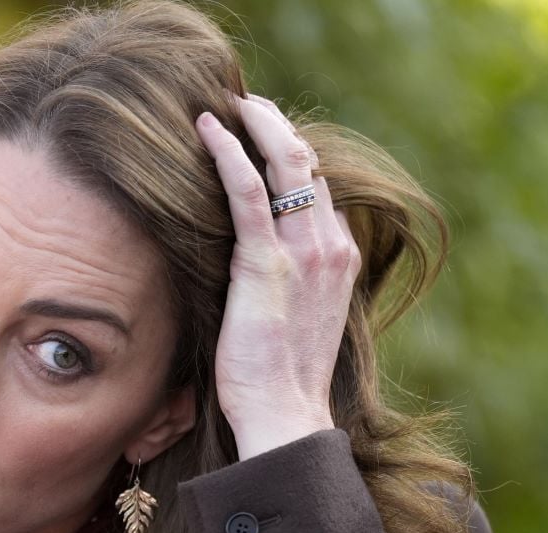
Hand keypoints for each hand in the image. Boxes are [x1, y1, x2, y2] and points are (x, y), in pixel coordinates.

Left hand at [194, 94, 360, 460]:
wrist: (284, 413)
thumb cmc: (281, 374)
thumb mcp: (300, 313)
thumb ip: (298, 274)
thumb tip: (280, 249)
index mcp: (340, 255)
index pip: (318, 185)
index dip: (291, 154)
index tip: (262, 134)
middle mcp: (330, 245)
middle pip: (307, 163)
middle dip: (276, 125)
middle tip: (246, 104)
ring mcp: (303, 251)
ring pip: (285, 162)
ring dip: (257, 124)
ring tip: (228, 104)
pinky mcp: (264, 261)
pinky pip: (249, 190)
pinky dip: (228, 152)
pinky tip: (208, 128)